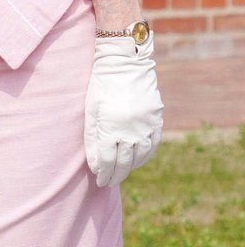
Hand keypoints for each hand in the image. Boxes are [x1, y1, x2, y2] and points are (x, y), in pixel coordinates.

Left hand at [84, 34, 162, 186]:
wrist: (126, 64)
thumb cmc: (101, 87)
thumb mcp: (91, 112)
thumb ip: (92, 139)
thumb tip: (95, 165)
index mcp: (110, 129)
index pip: (107, 161)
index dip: (103, 174)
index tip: (100, 182)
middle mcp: (130, 131)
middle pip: (124, 162)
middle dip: (116, 175)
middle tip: (109, 182)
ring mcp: (146, 126)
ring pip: (140, 156)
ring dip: (131, 167)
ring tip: (122, 172)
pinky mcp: (156, 119)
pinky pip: (153, 144)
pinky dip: (145, 155)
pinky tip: (137, 159)